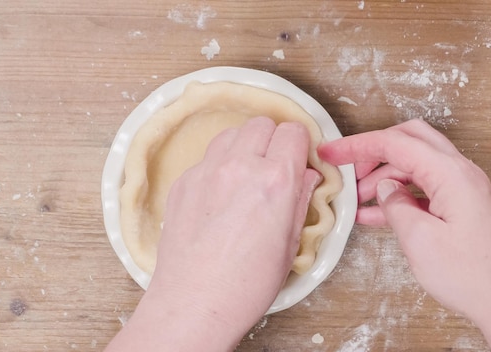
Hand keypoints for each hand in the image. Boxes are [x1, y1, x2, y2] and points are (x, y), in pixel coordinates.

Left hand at [106, 117, 320, 350]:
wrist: (194, 303)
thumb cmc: (244, 285)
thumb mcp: (289, 245)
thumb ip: (300, 200)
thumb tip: (306, 177)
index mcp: (275, 181)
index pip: (293, 131)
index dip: (300, 146)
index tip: (298, 160)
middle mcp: (239, 167)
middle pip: (261, 124)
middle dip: (273, 140)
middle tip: (274, 167)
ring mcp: (206, 172)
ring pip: (231, 134)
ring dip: (244, 147)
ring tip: (247, 176)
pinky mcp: (183, 183)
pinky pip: (207, 158)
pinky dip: (219, 166)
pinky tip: (221, 196)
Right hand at [318, 119, 490, 350]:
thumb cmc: (473, 277)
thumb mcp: (419, 240)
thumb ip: (395, 206)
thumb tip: (385, 189)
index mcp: (451, 174)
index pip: (394, 144)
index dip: (356, 145)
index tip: (330, 151)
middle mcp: (461, 173)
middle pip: (410, 140)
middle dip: (375, 151)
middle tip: (350, 169)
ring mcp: (464, 188)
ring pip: (416, 165)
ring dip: (386, 177)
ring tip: (360, 201)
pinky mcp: (463, 205)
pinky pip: (425, 188)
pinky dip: (400, 195)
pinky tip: (377, 214)